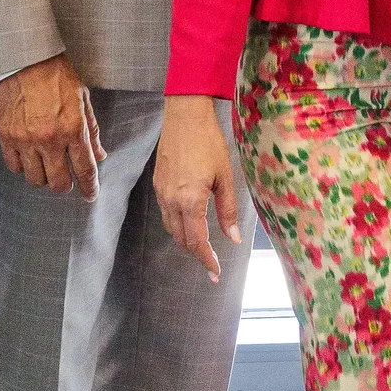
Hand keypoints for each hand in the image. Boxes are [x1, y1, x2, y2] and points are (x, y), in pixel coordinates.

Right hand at [0, 53, 105, 199]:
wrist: (23, 59)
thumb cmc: (54, 74)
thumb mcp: (82, 98)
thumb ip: (91, 129)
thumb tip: (99, 154)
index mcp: (73, 128)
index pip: (84, 169)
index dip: (89, 187)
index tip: (90, 195)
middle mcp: (50, 139)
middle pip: (58, 182)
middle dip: (65, 186)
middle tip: (66, 181)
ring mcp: (26, 140)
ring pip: (35, 179)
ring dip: (43, 177)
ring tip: (46, 166)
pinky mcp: (6, 137)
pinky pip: (14, 167)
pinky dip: (22, 166)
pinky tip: (28, 156)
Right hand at [153, 95, 241, 280]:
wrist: (184, 117)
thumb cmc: (209, 143)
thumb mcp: (225, 177)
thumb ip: (228, 210)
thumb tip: (233, 239)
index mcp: (190, 200)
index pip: (197, 241)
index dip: (206, 260)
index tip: (215, 273)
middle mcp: (171, 200)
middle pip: (181, 239)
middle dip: (196, 254)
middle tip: (212, 265)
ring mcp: (161, 193)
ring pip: (171, 228)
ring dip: (186, 241)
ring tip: (203, 247)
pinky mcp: (158, 185)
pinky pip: (165, 214)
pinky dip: (177, 225)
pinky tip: (189, 223)